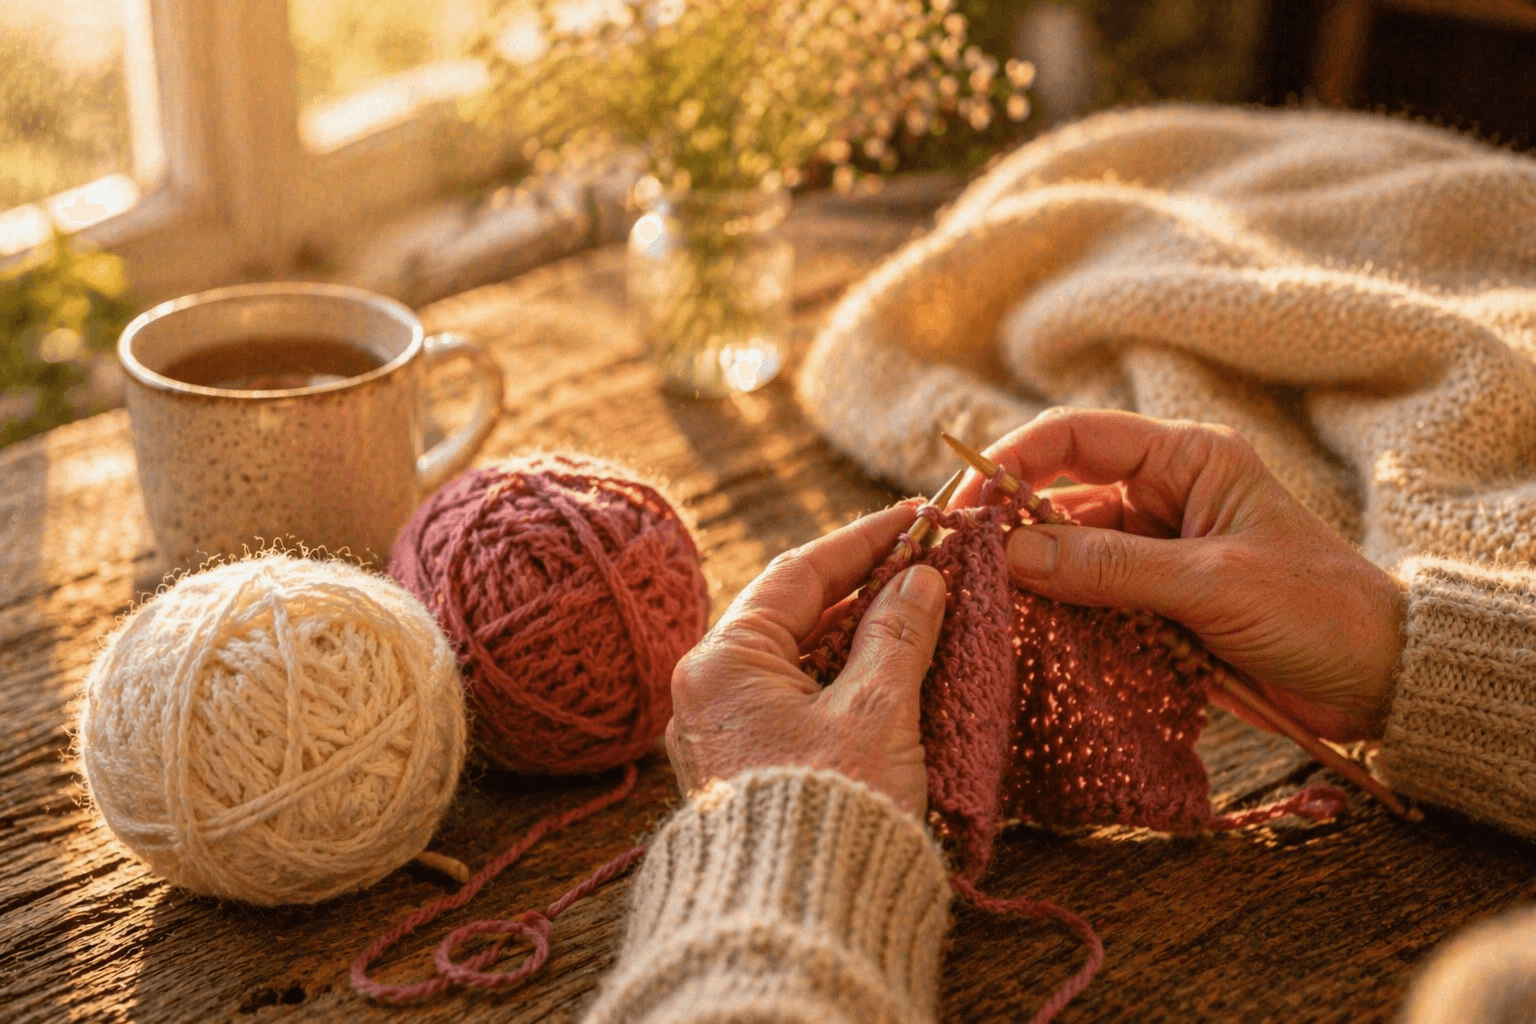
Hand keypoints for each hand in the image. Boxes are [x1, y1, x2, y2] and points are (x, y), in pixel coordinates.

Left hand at [666, 506, 947, 815]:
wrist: (798, 920)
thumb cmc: (832, 812)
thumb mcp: (875, 711)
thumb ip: (899, 634)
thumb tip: (922, 578)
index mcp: (722, 661)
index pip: (800, 573)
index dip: (864, 540)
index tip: (916, 516)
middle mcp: (709, 688)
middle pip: (796, 612)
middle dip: (866, 586)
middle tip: (928, 560)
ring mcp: (725, 728)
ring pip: (800, 656)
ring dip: (861, 632)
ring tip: (924, 607)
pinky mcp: (748, 763)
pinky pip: (798, 697)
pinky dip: (845, 677)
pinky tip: (895, 667)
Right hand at [951, 409, 1405, 741]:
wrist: (1381, 682)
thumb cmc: (1318, 611)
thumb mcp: (1213, 583)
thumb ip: (1111, 568)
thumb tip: (1012, 554)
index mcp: (1185, 459)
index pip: (1074, 437)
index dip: (1011, 462)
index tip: (965, 505)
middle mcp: (1161, 496)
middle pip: (1058, 497)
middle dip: (1008, 528)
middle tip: (955, 565)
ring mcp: (1153, 552)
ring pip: (1065, 555)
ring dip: (1028, 580)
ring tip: (978, 607)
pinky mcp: (1152, 604)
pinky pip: (1085, 602)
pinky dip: (1055, 618)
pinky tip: (1022, 637)